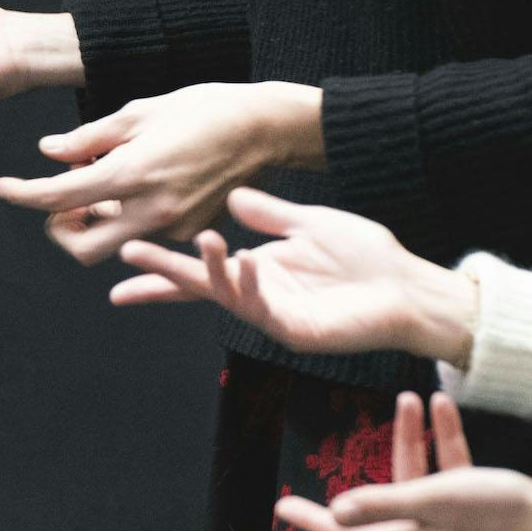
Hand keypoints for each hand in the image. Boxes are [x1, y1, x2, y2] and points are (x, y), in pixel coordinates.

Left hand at [0, 82, 322, 264]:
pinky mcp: (192, 234)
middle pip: (82, 248)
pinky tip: (133, 187)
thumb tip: (48, 152)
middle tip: (62, 197)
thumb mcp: (139, 112)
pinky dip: (125, 220)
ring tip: (102, 181)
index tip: (0, 187)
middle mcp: (152, 211)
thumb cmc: (203, 109)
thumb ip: (89, 139)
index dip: (21, 194)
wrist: (266, 128)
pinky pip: (143, 239)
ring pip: (113, 247)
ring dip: (92, 224)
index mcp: (132, 174)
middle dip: (61, 227)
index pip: (58, 198)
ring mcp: (175, 229)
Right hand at [110, 186, 476, 362]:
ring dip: (211, 269)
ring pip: (229, 294)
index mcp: (258, 269)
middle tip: (126, 252)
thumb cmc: (366, 258)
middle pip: (200, 285)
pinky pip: (263, 308)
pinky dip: (250, 285)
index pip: (201, 269)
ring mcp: (276, 316)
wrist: (409, 286)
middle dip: (163, 272)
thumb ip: (270, 214)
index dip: (163, 266)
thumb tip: (229, 199)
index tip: (122, 253)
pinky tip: (244, 261)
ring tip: (204, 240)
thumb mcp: (310, 224)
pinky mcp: (297, 331)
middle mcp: (259, 295)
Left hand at [267, 392, 531, 530]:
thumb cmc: (497, 513)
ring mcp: (442, 528)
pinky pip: (442, 475)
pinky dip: (442, 442)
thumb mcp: (434, 501)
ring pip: (405, 484)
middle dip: (323, 511)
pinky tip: (442, 405)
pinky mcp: (467, 512)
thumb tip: (336, 512)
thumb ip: (382, 504)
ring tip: (405, 398)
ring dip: (407, 439)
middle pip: (356, 524)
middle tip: (286, 504)